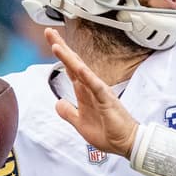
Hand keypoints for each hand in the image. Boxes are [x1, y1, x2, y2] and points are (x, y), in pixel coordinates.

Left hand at [47, 28, 140, 156]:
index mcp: (85, 92)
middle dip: (61, 48)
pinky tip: (79, 68)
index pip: (71, 69)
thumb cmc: (108, 133)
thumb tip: (57, 103)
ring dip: (69, 58)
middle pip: (74, 64)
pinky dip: (87, 77)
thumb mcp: (81, 124)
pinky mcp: (107, 101)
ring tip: (56, 46)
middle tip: (49, 32)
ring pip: (82, 71)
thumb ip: (69, 112)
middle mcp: (92, 88)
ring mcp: (100, 92)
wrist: (126, 143)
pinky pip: (96, 87)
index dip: (61, 55)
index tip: (51, 40)